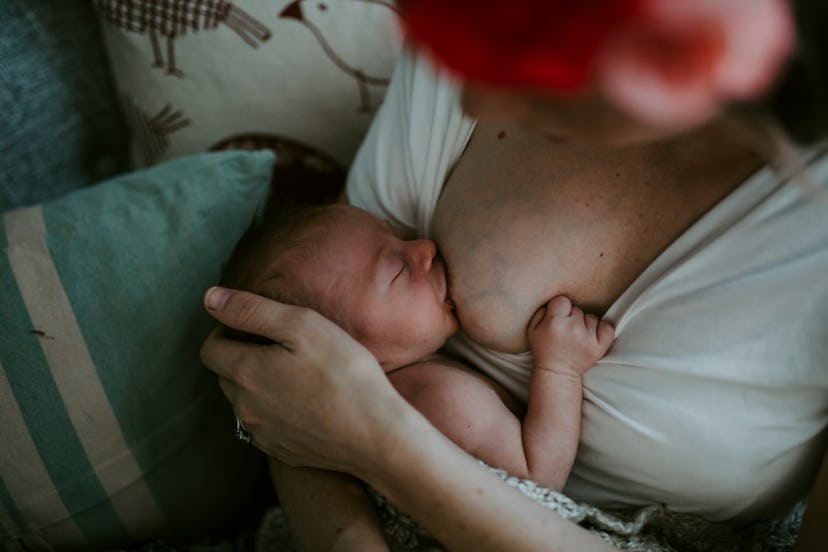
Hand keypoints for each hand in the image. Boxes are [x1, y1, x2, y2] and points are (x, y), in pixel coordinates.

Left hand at [200, 286, 404, 473]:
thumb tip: (210, 298)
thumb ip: (252, 309)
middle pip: (225, 376)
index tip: (254, 327)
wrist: (375, 435)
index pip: (210, 350)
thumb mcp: (302, 325)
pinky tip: (305, 403)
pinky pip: (265, 426)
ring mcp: (262, 433)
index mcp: (245, 372)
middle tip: (279, 346)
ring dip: (258, 385)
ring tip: (296, 373)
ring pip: (244, 403)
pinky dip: (275, 411)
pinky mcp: (281, 451)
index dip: (226, 332)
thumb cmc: (344, 373)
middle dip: (242, 357)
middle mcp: (244, 407)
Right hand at [527, 295, 613, 376]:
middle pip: (578, 309)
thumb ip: (541, 310)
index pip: (563, 300)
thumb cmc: (544, 349)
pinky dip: (602, 330)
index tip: (558, 318)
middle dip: (572, 317)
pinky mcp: (599, 347)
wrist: (557, 372)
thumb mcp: (532, 328)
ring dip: (585, 324)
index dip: (560, 308)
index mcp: (554, 322)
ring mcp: (587, 338)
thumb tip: (554, 300)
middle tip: (565, 330)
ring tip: (576, 336)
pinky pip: (607, 327)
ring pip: (592, 318)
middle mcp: (572, 329)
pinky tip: (592, 336)